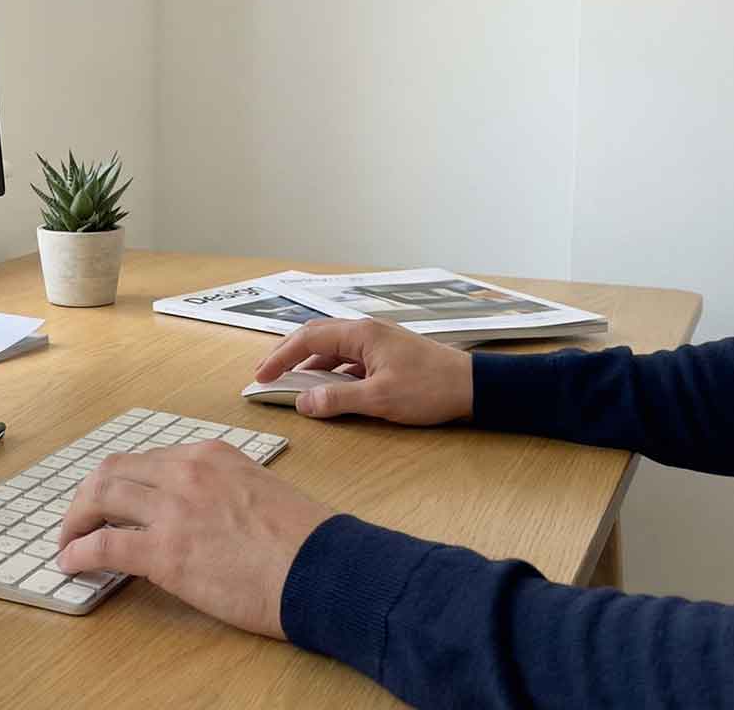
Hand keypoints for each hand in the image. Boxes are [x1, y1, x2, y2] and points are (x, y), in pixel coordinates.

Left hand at [54, 442, 333, 638]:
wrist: (323, 568)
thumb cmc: (304, 541)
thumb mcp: (259, 491)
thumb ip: (222, 491)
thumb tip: (199, 516)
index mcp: (211, 455)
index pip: (148, 460)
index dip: (122, 482)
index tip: (113, 501)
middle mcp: (186, 472)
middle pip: (112, 470)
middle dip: (87, 495)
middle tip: (79, 519)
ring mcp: (173, 508)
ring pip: (99, 497)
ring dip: (74, 520)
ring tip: (67, 541)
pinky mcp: (164, 551)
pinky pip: (103, 545)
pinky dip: (78, 551)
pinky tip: (72, 563)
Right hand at [255, 318, 473, 423]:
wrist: (473, 386)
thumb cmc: (431, 388)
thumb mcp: (380, 399)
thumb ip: (338, 399)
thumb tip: (304, 402)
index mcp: (360, 334)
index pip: (308, 340)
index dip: (280, 357)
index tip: (261, 375)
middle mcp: (365, 331)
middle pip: (316, 337)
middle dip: (288, 355)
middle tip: (265, 373)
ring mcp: (377, 342)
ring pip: (332, 349)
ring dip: (309, 364)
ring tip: (290, 382)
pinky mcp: (386, 355)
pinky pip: (348, 359)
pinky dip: (330, 371)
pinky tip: (326, 387)